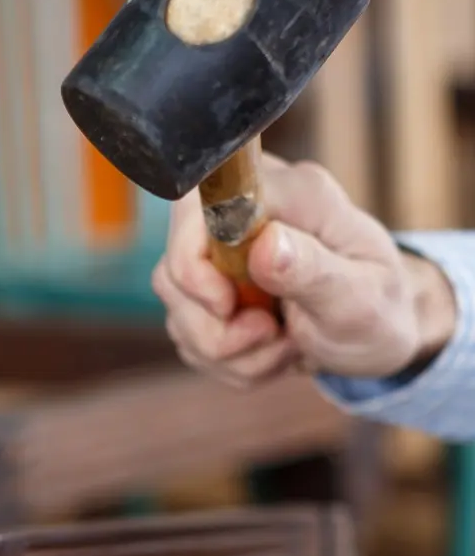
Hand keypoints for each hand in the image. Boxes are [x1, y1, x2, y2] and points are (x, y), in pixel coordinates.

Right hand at [153, 155, 456, 387]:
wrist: (382, 331)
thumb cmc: (381, 307)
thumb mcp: (360, 297)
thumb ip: (313, 269)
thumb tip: (266, 244)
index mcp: (289, 195)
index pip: (198, 206)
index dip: (192, 263)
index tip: (227, 306)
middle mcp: (246, 214)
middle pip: (173, 267)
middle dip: (213, 326)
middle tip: (268, 336)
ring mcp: (223, 254)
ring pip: (177, 307)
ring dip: (225, 350)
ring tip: (281, 347)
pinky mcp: (213, 290)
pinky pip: (189, 333)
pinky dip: (227, 360)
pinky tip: (269, 351)